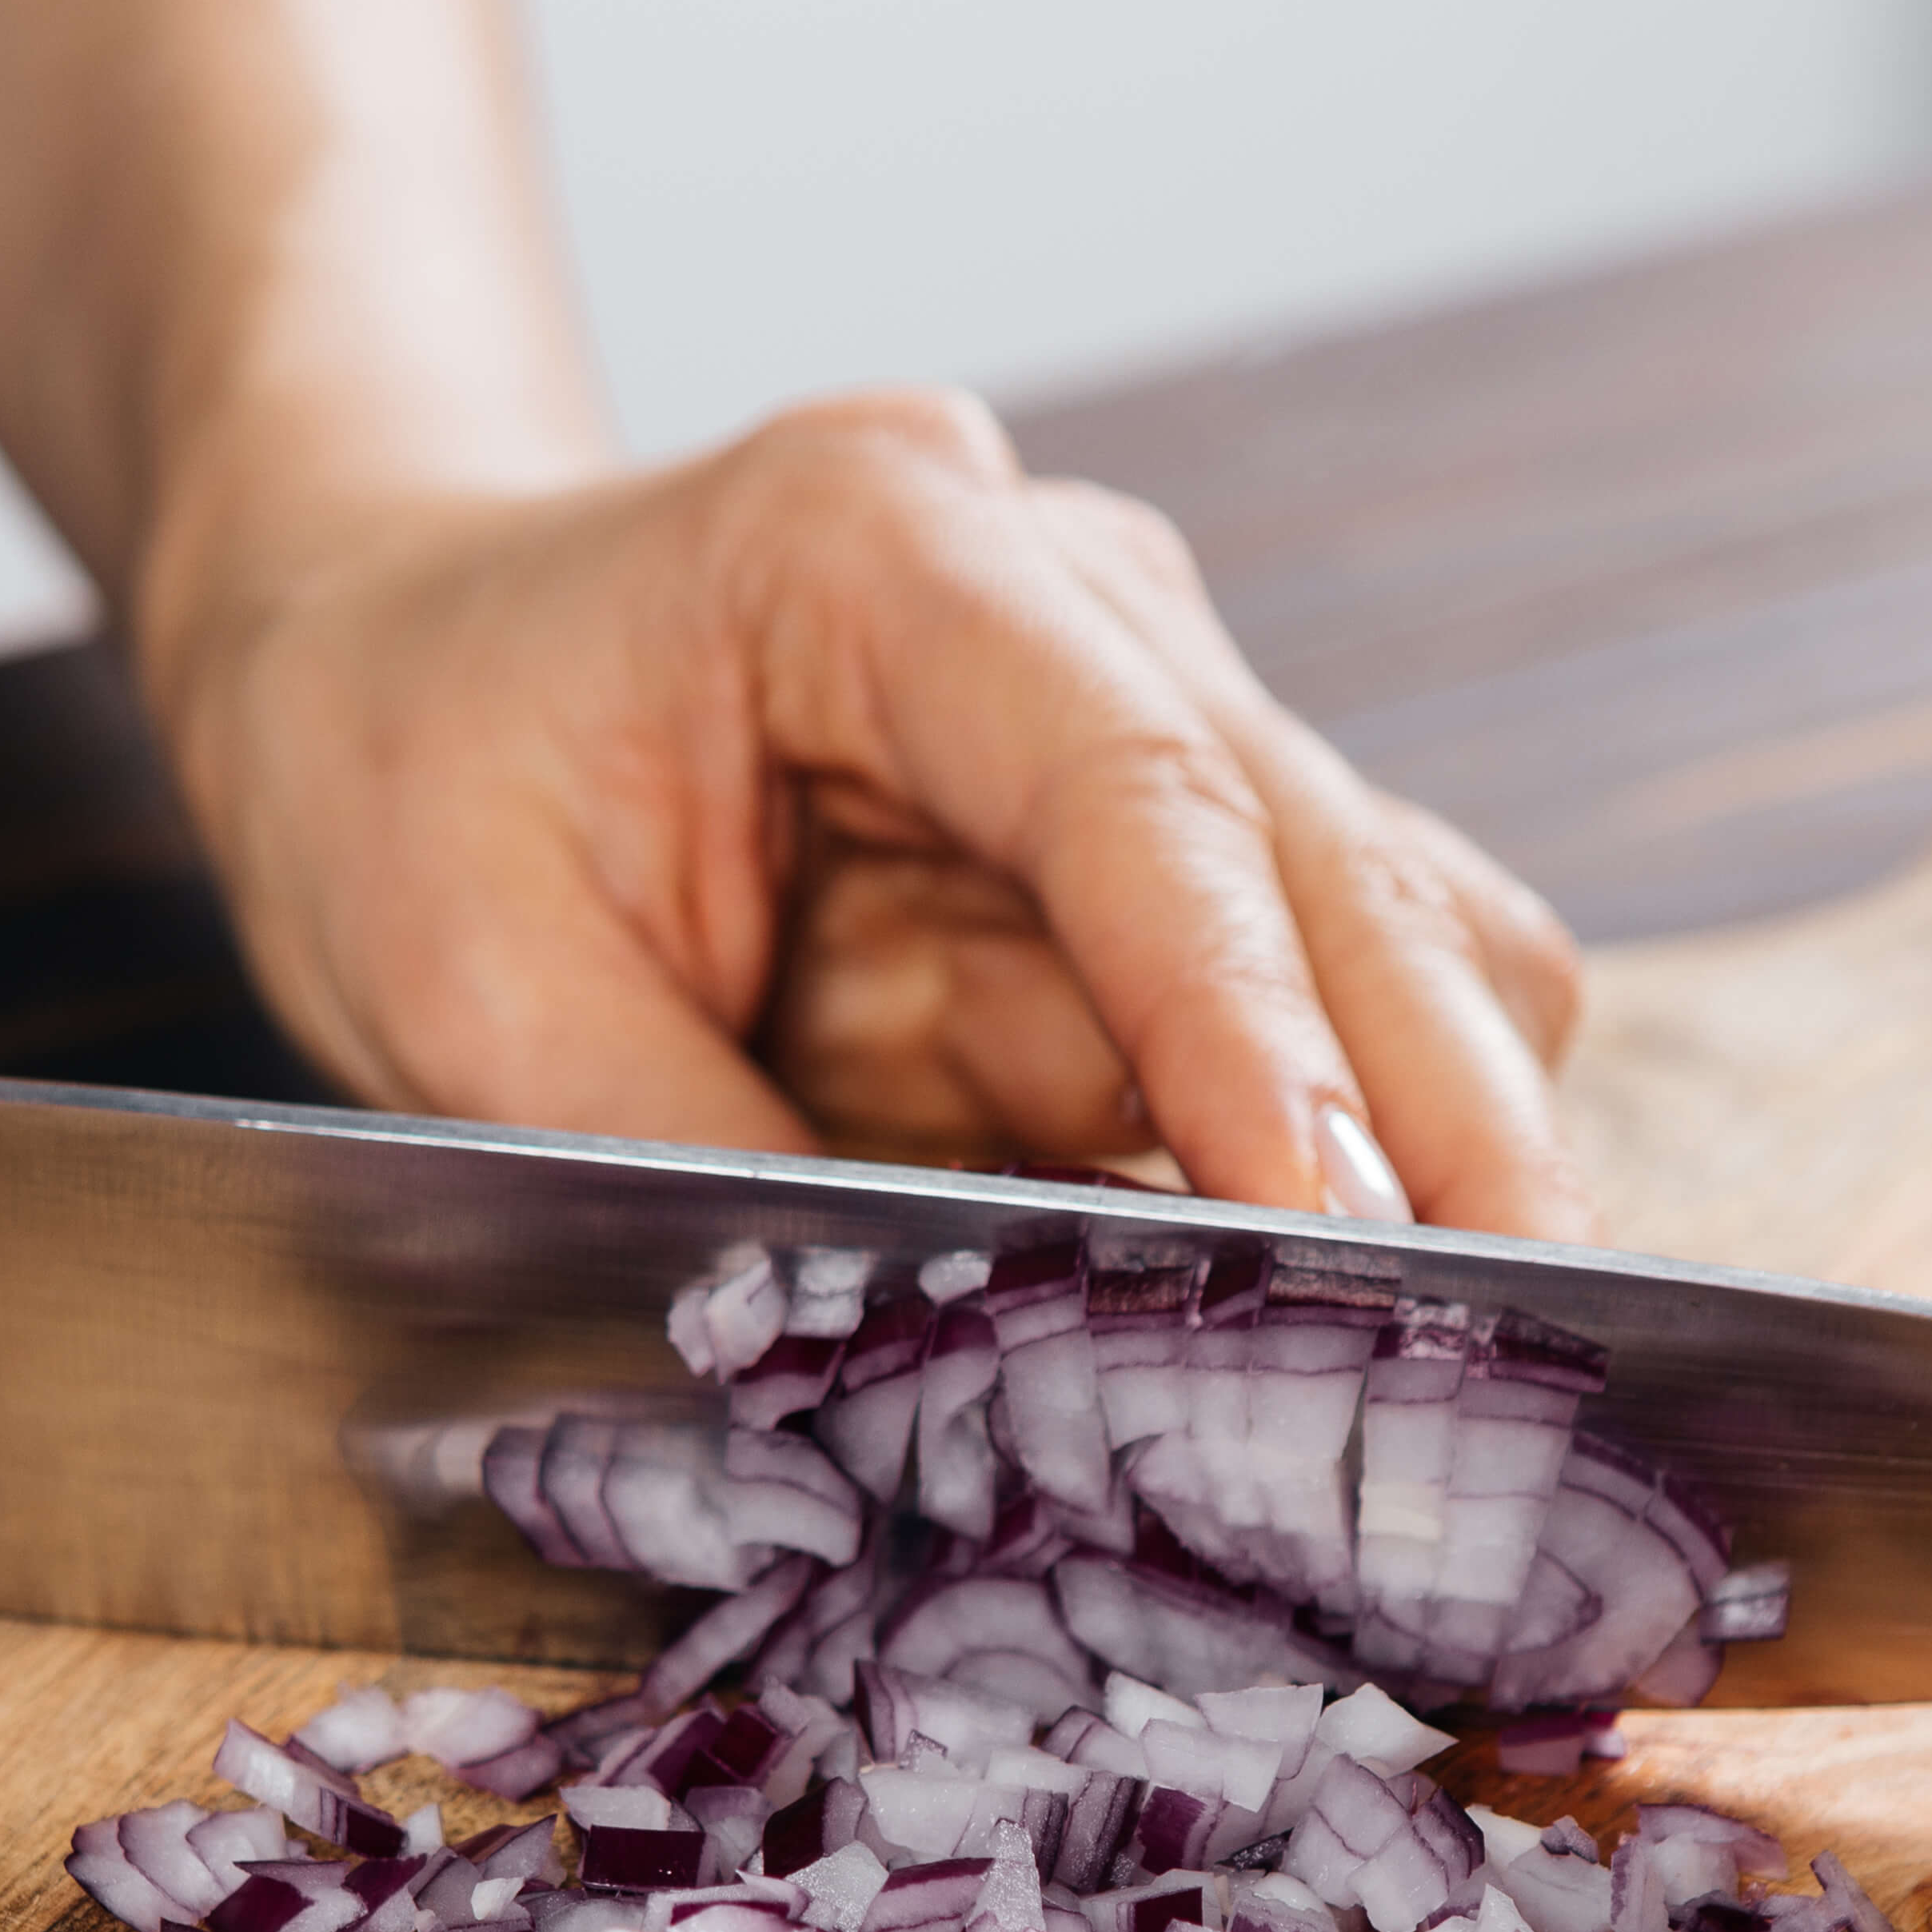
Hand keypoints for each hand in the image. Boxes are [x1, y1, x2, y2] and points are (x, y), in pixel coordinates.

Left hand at [137, 387, 1588, 1234]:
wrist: (393, 665)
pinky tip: (1332, 1340)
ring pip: (1400, 957)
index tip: (1344, 1218)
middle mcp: (1076, 606)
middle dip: (1448, 1121)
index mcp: (882, 549)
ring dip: (1422, 1170)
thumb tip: (906, 1360)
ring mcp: (1150, 726)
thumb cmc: (408, 773)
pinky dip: (1339, 1196)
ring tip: (1446, 1382)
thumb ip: (689, 1155)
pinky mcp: (1159, 881)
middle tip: (1538, 1350)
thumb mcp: (466, 988)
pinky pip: (1315, 1045)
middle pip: (1347, 868)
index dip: (1255, 1019)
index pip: (1139, 791)